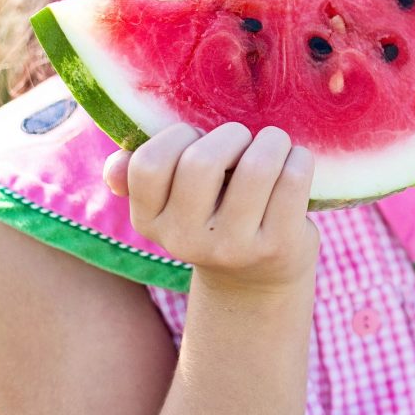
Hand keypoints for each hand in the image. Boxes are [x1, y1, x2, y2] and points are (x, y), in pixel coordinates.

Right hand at [102, 122, 319, 292]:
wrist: (258, 279)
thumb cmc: (214, 218)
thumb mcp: (173, 205)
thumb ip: (141, 178)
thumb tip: (115, 167)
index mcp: (150, 221)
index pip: (149, 164)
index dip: (178, 136)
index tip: (199, 139)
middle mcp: (186, 240)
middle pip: (201, 162)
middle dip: (231, 135)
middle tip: (244, 140)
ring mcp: (234, 247)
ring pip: (256, 167)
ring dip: (272, 141)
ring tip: (275, 145)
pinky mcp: (278, 246)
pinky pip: (293, 181)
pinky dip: (299, 159)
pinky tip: (296, 162)